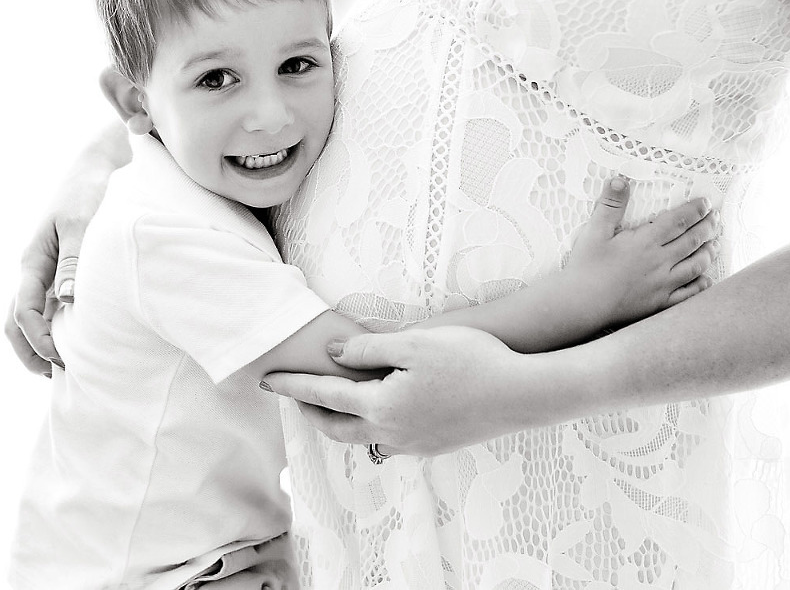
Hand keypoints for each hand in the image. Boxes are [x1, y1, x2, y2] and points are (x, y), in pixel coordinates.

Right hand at [3, 116, 123, 374]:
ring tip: (61, 366)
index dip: (38, 340)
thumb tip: (66, 300)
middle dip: (29, 351)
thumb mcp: (79, 222)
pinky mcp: (58, 268)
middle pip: (15, 320)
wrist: (95, 167)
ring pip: (28, 315)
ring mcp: (43, 270)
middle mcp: (33, 268)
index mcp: (32, 260)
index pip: (23, 311)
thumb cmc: (86, 191)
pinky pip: (46, 305)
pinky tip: (73, 340)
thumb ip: (72, 260)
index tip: (62, 359)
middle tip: (54, 375)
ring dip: (38, 342)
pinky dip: (52, 327)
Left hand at [263, 326, 548, 457]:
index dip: (293, 385)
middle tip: (292, 395)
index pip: (324, 395)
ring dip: (339, 422)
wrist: (521, 393)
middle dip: (310, 412)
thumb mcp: (413, 343)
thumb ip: (367, 351)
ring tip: (330, 404)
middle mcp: (392, 433)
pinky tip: (378, 414)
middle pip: (336, 428)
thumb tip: (332, 356)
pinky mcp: (436, 445)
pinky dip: (370, 427)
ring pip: (363, 438)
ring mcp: (415, 444)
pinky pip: (389, 440)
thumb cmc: (470, 359)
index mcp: (381, 406)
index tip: (267, 379)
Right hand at [564, 180, 718, 328]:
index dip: (695, 210)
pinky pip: (688, 295)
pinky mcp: (659, 303)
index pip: (678, 221)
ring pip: (695, 266)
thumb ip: (610, 204)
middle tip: (716, 218)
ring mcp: (662, 284)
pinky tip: (706, 279)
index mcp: (645, 242)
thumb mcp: (595, 230)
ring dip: (708, 253)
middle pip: (692, 241)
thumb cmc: (586, 267)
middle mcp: (659, 262)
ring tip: (715, 243)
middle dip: (708, 227)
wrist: (582, 304)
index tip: (706, 203)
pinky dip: (700, 285)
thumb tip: (621, 180)